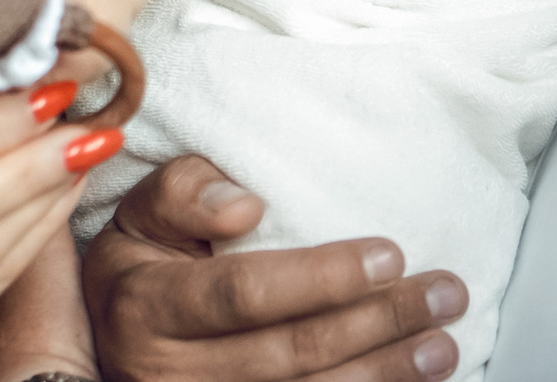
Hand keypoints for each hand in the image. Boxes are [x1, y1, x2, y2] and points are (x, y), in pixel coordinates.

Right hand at [82, 156, 466, 381]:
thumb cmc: (143, 261)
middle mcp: (167, 375)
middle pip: (291, 353)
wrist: (112, 337)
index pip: (246, 294)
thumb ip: (185, 193)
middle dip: (379, 323)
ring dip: (386, 376)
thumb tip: (244, 205)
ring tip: (443, 345)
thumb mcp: (141, 211)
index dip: (322, 277)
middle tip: (444, 293)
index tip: (390, 253)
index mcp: (146, 307)